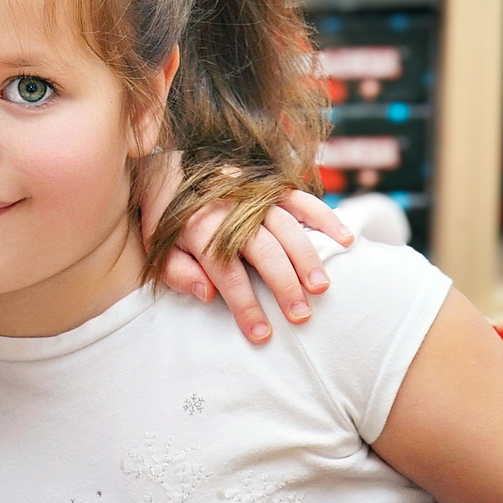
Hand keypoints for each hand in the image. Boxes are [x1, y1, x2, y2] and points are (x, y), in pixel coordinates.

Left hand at [156, 189, 352, 342]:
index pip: (227, 273)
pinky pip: (301, 199)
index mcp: (198, 229)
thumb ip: (179, 273)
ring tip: (321, 287)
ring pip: (287, 226)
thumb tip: (208, 294)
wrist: (168, 168)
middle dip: (283, 285)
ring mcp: (253, 195)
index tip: (262, 334)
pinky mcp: (270, 186)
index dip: (245, 305)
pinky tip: (344, 240)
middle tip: (301, 315)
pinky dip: (325, 217)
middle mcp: (230, 210)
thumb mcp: (158, 250)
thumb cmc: (167, 220)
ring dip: (307, 257)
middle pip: (263, 251)